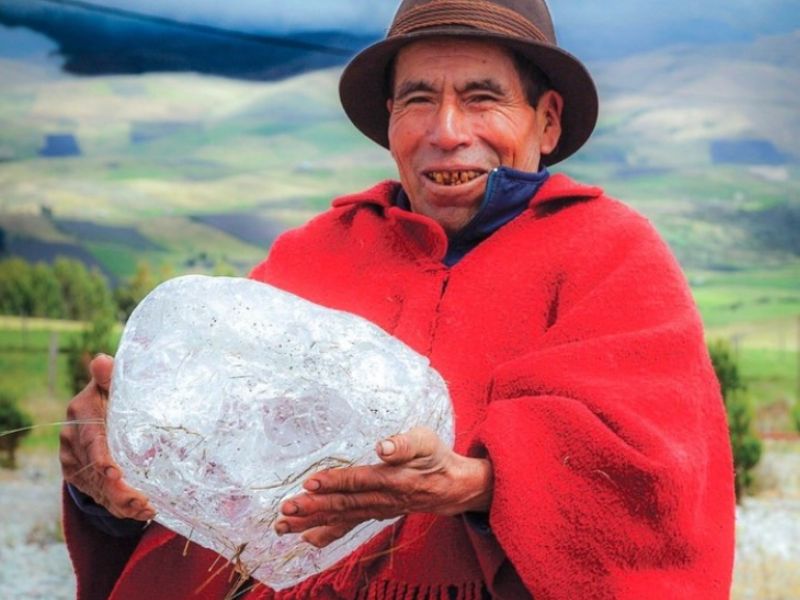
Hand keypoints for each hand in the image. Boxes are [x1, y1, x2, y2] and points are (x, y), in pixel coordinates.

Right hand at [59, 354, 154, 520]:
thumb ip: (110, 375)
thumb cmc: (113, 392)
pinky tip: (140, 511)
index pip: (90, 440)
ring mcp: (72, 458)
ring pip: (96, 487)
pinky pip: (97, 494)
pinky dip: (118, 505)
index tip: (115, 473)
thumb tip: (101, 361)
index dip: (101, 458)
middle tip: (143, 500)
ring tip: (147, 508)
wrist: (98, 408)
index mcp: (80, 413)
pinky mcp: (78, 473)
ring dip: (122, 502)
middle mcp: (71, 438)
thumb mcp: (112, 382)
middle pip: (93, 470)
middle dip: (117, 489)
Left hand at [274, 426, 492, 547]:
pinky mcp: (373, 513)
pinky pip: (348, 526)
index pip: (359, 481)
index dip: (334, 482)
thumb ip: (405, 444)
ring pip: (341, 517)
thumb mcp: (426, 442)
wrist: (451, 486)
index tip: (309, 483)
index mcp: (393, 479)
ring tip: (283, 526)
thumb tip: (383, 446)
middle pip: (344, 504)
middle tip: (286, 510)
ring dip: (311, 522)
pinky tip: (306, 538)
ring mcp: (377, 510)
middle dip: (313, 507)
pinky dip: (327, 533)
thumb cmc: (436, 457)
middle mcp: (382, 499)